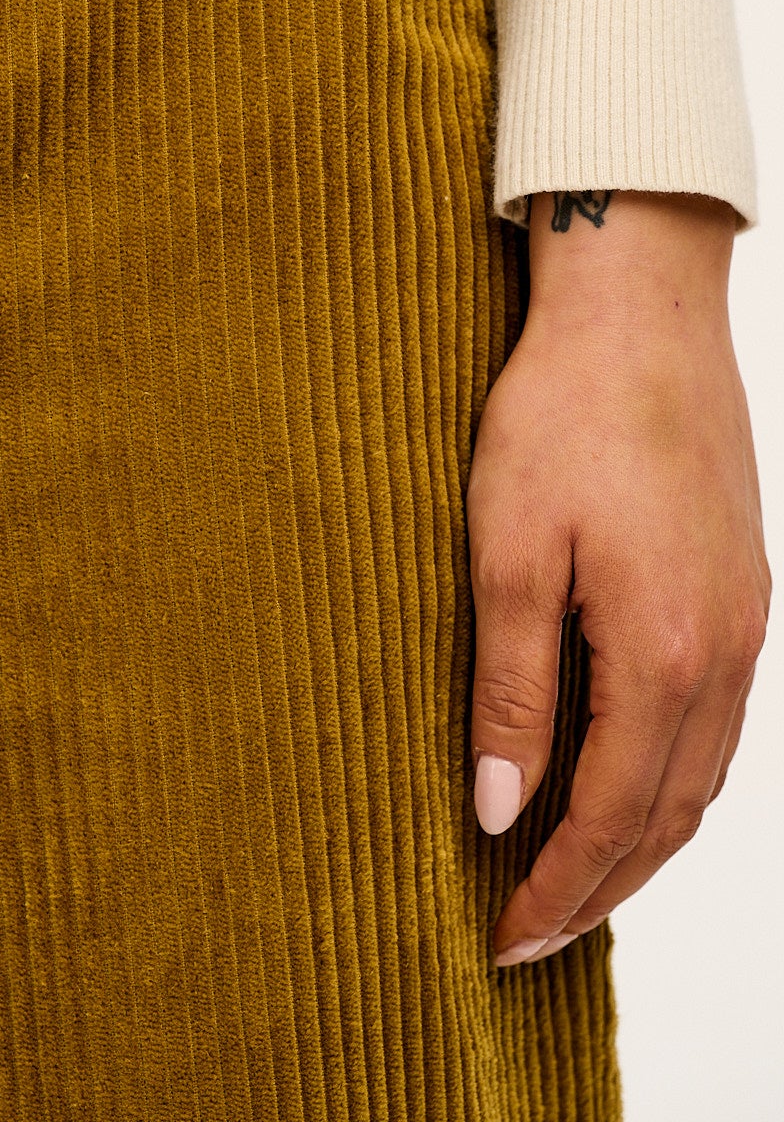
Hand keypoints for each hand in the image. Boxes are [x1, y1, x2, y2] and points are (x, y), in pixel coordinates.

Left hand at [465, 189, 769, 965]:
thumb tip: (503, 810)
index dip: (557, 888)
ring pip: (703, 776)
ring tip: (578, 882)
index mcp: (663, 652)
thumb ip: (513, 690)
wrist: (641, 310)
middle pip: (669, 815)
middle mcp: (724, 653)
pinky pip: (718, 723)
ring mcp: (746, 621)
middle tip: (534, 938)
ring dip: (642, 842)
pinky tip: (632, 780)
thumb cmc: (562, 415)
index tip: (504, 940)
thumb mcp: (508, 552)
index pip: (609, 814)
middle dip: (601, 889)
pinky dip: (673, 779)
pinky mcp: (742, 588)